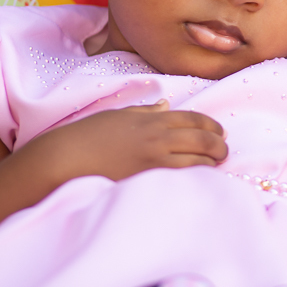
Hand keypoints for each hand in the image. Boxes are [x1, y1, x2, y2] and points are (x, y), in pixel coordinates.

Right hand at [16, 100, 227, 185]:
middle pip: (201, 138)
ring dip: (210, 163)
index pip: (192, 118)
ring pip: (196, 160)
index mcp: (149, 119)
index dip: (211, 125)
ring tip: (215, 165)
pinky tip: (200, 181)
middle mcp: (156, 137)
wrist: (62, 160)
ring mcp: (153, 160)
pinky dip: (195, 178)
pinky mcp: (147, 181)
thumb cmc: (85, 137)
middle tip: (224, 151)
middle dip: (218, 145)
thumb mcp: (116, 117)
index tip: (220, 132)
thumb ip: (145, 111)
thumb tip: (166, 105)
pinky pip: (180, 178)